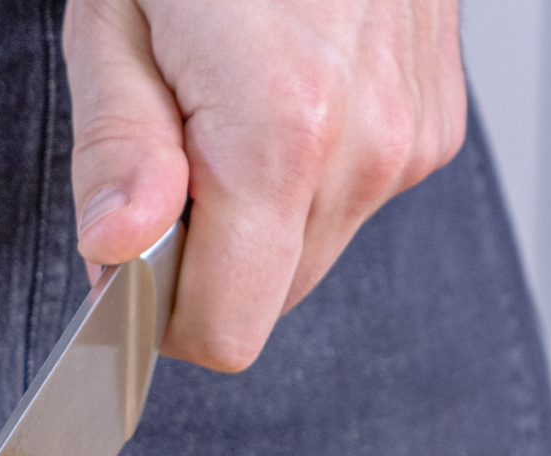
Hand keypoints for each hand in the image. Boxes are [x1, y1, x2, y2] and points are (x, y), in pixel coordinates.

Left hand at [64, 0, 466, 370]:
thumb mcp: (118, 22)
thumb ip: (118, 150)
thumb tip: (117, 253)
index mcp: (281, 132)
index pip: (226, 329)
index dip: (163, 315)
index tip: (134, 261)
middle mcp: (365, 148)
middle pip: (268, 300)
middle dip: (208, 259)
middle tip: (177, 155)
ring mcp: (411, 139)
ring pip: (309, 257)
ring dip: (256, 219)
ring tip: (231, 110)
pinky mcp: (433, 127)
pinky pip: (350, 203)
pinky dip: (305, 179)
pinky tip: (284, 98)